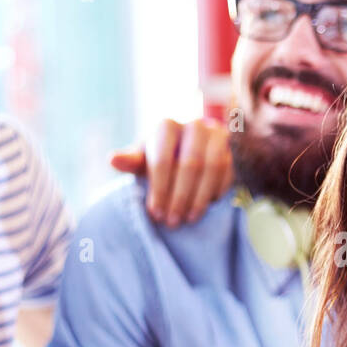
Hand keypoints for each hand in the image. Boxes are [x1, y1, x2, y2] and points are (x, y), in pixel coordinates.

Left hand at [110, 117, 233, 226]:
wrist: (192, 149)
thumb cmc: (162, 157)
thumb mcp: (144, 159)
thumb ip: (131, 161)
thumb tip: (112, 159)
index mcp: (166, 127)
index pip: (163, 159)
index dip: (159, 188)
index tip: (155, 213)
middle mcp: (194, 125)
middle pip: (190, 164)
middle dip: (180, 197)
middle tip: (172, 221)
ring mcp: (217, 135)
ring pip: (212, 168)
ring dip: (200, 198)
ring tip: (189, 219)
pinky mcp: (233, 148)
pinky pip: (229, 171)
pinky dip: (217, 192)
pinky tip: (206, 207)